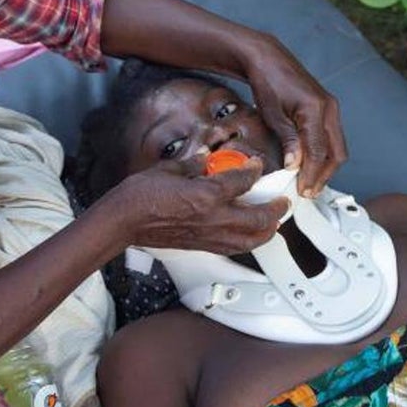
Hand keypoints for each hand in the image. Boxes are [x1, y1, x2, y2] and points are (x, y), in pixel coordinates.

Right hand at [105, 157, 287, 253]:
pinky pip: (235, 248)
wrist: (124, 221)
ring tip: (275, 222)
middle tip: (282, 201)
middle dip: (275, 209)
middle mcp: (213, 218)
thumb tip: (206, 159)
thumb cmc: (140, 195)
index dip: (253, 170)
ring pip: (251, 239)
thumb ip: (194, 164)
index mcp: (206, 194)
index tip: (256, 165)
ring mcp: (209, 235)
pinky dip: (249, 242)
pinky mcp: (202, 246)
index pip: (242, 181)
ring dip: (268, 230)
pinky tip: (250, 238)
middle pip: (258, 218)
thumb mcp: (170, 168)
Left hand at [245, 42, 346, 197]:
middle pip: (336, 152)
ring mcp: (330, 107)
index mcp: (316, 108)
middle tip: (309, 191)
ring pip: (336, 146)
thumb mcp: (272, 113)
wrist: (266, 58)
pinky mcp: (326, 108)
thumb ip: (287, 139)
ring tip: (310, 182)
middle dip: (324, 175)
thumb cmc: (266, 80)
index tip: (303, 190)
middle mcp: (329, 108)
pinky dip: (324, 153)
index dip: (311, 175)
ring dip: (325, 166)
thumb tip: (295, 165)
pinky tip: (310, 164)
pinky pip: (331, 137)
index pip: (319, 152)